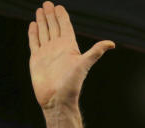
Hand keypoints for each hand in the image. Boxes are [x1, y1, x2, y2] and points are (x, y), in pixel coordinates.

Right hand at [28, 2, 113, 127]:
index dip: (62, 16)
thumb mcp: (84, 64)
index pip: (65, 27)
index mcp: (69, 47)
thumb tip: (112, 44)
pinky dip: (33, 33)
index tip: (59, 7)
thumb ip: (96, 52)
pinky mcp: (37, 59)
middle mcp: (58, 48)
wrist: (57, 100)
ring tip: (40, 10)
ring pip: (44, 33)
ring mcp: (47, 53)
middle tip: (47, 3)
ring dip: (42, 22)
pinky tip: (33, 25)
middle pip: (54, 27)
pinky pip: (34, 42)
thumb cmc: (72, 84)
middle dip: (51, 15)